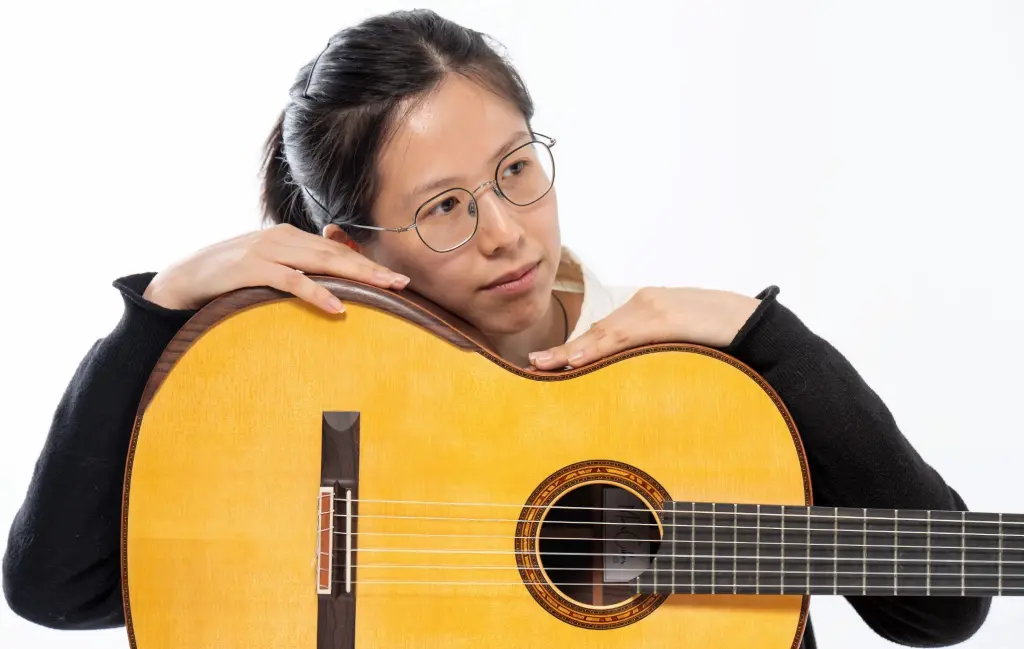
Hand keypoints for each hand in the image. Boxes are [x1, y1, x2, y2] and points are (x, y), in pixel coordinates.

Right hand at [143, 223, 409, 312]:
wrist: (181, 279)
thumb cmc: (228, 278)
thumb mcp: (266, 268)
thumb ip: (296, 268)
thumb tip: (330, 281)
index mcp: (289, 236)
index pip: (337, 250)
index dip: (368, 262)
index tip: (397, 278)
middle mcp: (282, 238)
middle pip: (336, 253)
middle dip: (371, 268)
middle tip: (403, 283)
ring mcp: (266, 250)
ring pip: (321, 262)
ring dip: (356, 276)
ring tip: (385, 290)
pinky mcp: (250, 268)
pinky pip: (291, 281)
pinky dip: (316, 293)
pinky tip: (338, 307)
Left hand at [528, 287, 758, 369]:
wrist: (755, 323)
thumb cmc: (719, 338)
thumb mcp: (679, 346)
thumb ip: (653, 353)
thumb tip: (631, 379)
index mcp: (646, 308)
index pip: (603, 331)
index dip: (574, 348)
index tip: (547, 362)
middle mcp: (644, 303)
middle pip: (597, 331)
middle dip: (564, 350)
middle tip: (534, 365)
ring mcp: (653, 308)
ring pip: (606, 334)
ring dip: (574, 352)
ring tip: (547, 365)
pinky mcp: (665, 317)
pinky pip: (626, 336)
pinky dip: (600, 349)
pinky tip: (579, 360)